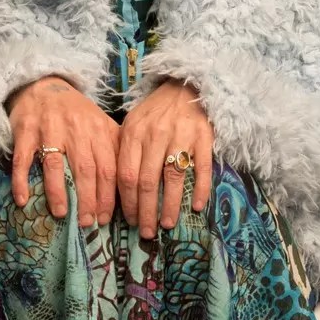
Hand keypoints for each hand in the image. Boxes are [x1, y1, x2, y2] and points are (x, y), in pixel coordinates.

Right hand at [7, 76, 118, 226]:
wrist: (44, 85)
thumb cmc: (76, 114)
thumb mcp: (101, 124)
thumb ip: (115, 148)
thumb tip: (131, 185)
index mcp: (98, 130)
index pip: (108, 167)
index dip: (108, 195)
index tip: (106, 219)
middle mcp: (76, 129)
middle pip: (85, 168)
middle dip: (87, 199)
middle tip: (86, 223)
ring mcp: (49, 129)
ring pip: (55, 164)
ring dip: (58, 191)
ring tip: (61, 214)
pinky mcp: (25, 130)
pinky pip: (23, 158)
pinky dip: (22, 179)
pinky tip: (23, 199)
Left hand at [116, 79, 214, 237]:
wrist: (184, 87)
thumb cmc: (155, 113)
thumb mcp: (132, 125)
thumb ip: (124, 152)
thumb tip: (115, 190)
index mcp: (134, 133)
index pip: (126, 174)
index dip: (127, 201)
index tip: (130, 221)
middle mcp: (156, 135)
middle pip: (147, 181)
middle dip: (146, 211)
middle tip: (147, 232)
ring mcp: (181, 135)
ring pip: (173, 177)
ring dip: (170, 205)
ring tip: (167, 224)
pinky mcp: (204, 137)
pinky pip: (202, 168)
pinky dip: (200, 189)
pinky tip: (197, 206)